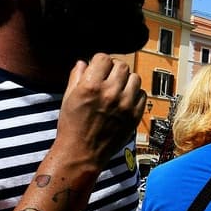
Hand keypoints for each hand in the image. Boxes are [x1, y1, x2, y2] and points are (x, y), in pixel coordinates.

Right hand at [55, 54, 145, 169]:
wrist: (82, 153)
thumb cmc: (72, 127)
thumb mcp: (68, 98)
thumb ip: (76, 76)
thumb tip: (83, 62)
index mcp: (91, 86)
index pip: (103, 58)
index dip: (99, 61)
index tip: (98, 67)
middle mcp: (110, 93)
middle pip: (122, 65)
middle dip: (114, 68)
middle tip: (108, 77)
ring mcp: (125, 105)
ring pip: (135, 78)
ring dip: (126, 80)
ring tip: (118, 88)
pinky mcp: (135, 115)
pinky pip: (143, 94)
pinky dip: (135, 94)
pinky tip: (125, 99)